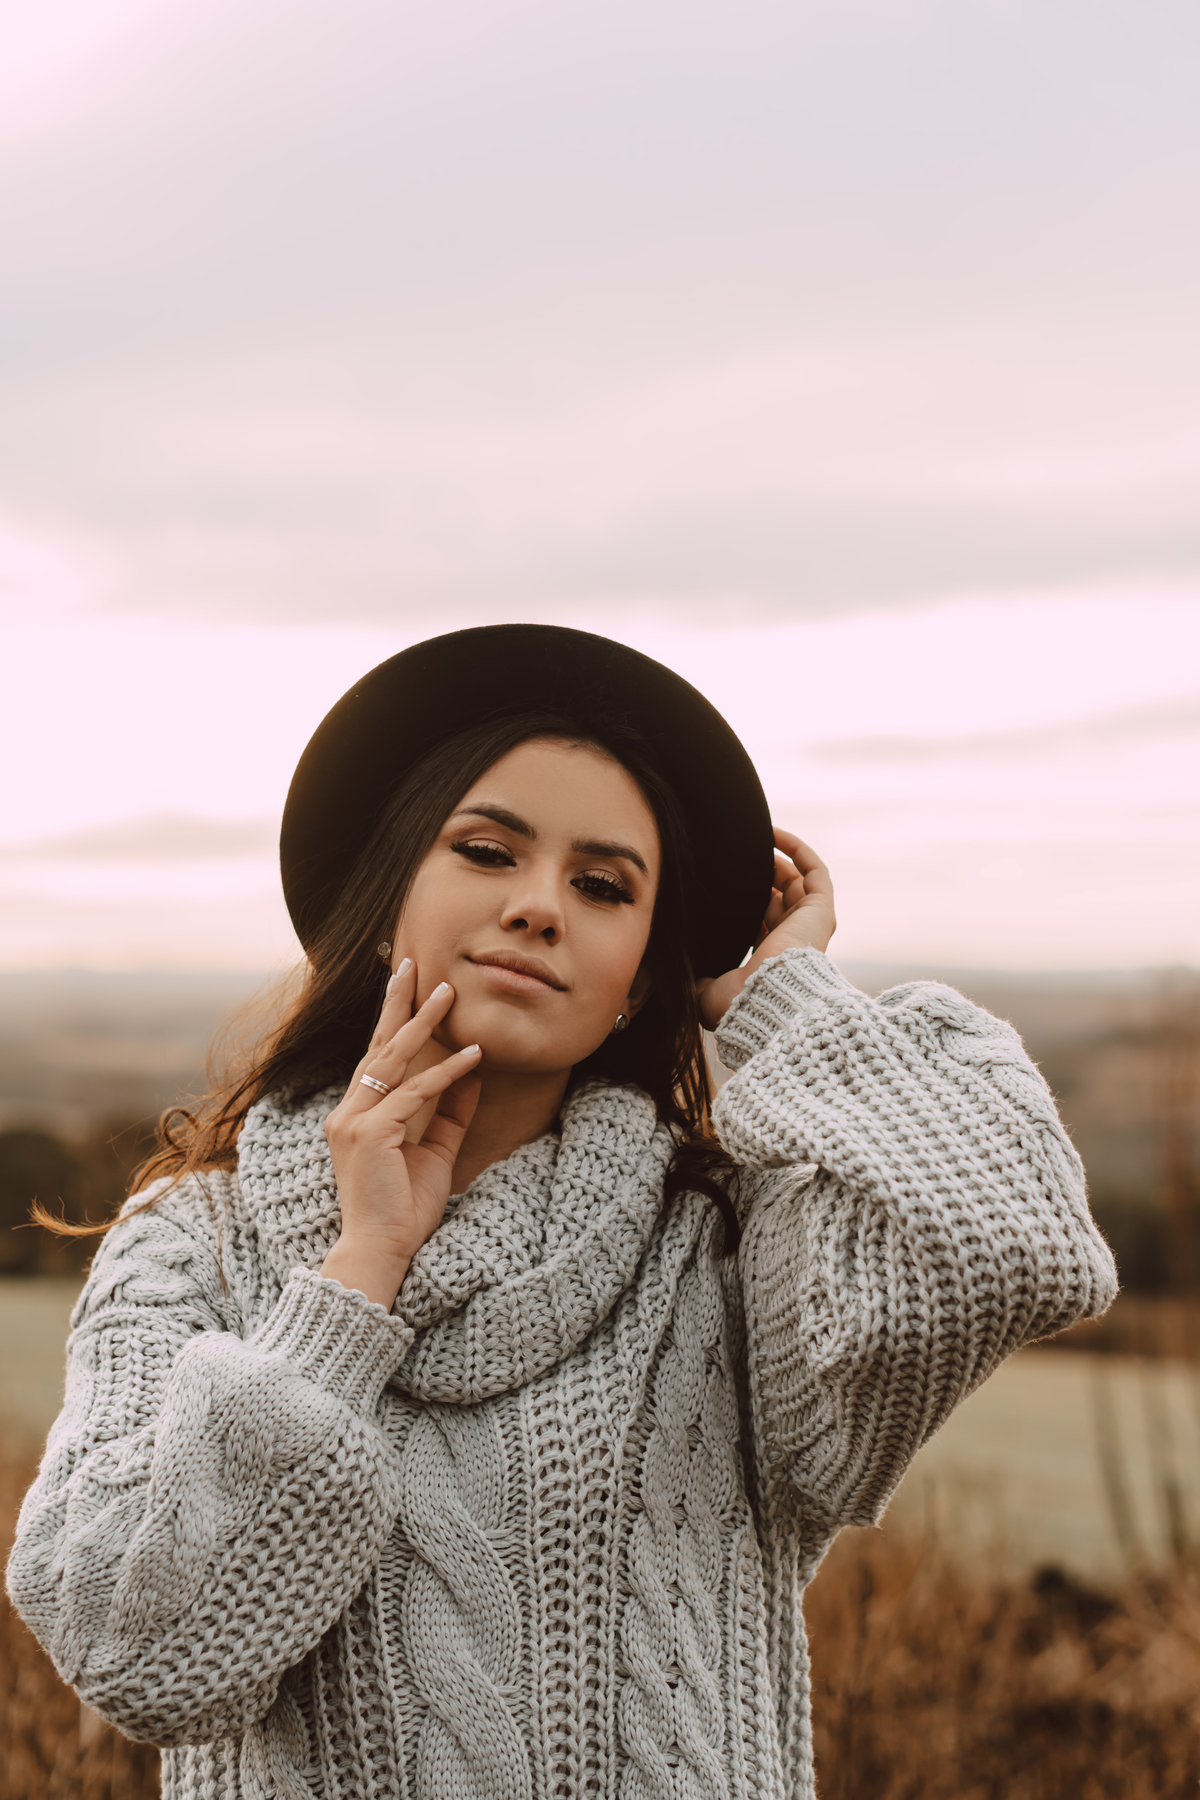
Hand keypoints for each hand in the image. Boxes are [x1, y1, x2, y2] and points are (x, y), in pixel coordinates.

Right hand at [320, 961, 481, 1308]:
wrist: (381, 1251)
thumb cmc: (403, 1209)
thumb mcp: (435, 1152)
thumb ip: (450, 1113)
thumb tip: (471, 1074)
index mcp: (356, 1115)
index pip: (376, 1057)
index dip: (393, 1019)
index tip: (407, 985)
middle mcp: (347, 1111)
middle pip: (378, 1045)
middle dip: (399, 1003)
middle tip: (414, 964)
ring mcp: (354, 1120)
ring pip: (393, 1059)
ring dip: (424, 1023)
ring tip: (449, 993)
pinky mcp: (370, 1133)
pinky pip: (415, 1093)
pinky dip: (445, 1073)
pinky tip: (472, 1055)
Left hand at [696, 829, 835, 1030]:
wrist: (765, 999)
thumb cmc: (737, 1003)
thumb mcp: (705, 993)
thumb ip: (694, 978)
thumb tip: (674, 973)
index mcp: (767, 958)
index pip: (759, 923)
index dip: (742, 903)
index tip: (719, 884)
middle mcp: (791, 940)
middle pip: (777, 898)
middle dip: (758, 877)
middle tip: (733, 857)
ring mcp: (808, 923)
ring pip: (795, 881)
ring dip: (775, 859)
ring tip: (751, 838)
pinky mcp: (820, 909)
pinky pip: (813, 870)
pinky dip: (796, 850)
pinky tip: (771, 833)